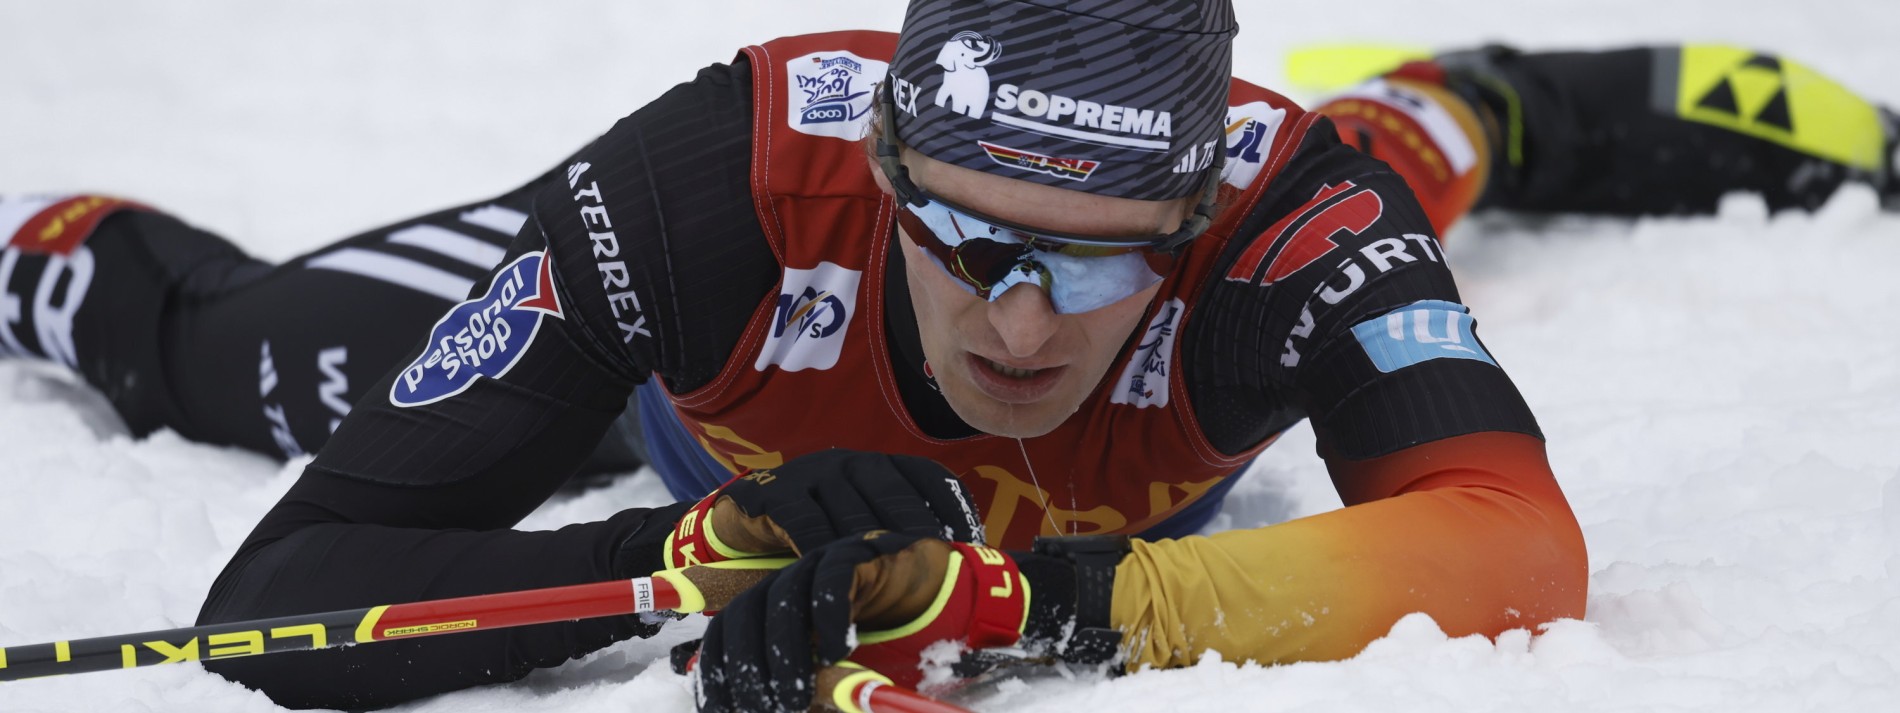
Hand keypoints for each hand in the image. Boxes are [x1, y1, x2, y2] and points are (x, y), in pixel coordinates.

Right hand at [664, 449, 985, 568]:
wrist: (741, 518)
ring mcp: (813, 473)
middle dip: (919, 534)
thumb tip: (958, 563)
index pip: (929, 477)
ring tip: (896, 584)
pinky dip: (824, 550)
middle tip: (937, 571)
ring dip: (874, 550)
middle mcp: (851, 461)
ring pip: (852, 514)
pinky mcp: (776, 491)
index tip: (972, 542)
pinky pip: (806, 523)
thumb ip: (896, 533)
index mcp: (880, 465)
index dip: (954, 507)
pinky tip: (839, 575)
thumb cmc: (815, 530)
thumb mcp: (858, 522)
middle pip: (895, 497)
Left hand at [693, 532, 1032, 712]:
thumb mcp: (834, 683)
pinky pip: (833, 581)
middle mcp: (789, 580)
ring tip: (794, 695)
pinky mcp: (857, 554)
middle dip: (748, 669)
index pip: (726, 633)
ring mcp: (821, 563)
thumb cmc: (885, 651)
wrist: (943, 602)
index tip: (726, 710)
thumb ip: (806, 694)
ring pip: (784, 598)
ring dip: (784, 653)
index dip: (717, 673)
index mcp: (772, 608)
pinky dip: (829, 617)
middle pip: (746, 615)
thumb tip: (770, 712)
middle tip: (767, 709)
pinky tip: (838, 652)